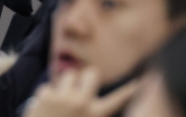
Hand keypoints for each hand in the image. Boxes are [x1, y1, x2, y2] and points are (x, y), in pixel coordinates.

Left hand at [23, 67, 137, 116]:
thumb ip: (97, 114)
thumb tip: (102, 108)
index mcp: (96, 115)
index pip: (119, 99)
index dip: (131, 89)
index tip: (142, 80)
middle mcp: (82, 103)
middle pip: (92, 73)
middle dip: (87, 78)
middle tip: (81, 89)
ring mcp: (63, 98)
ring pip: (69, 74)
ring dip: (65, 86)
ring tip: (60, 102)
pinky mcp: (45, 95)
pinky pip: (47, 86)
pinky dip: (44, 96)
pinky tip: (43, 110)